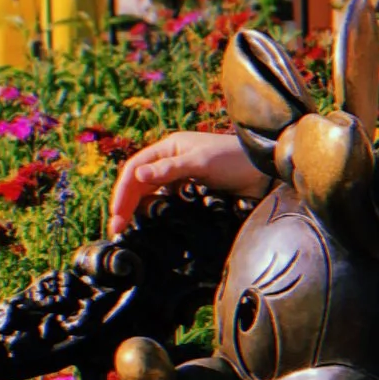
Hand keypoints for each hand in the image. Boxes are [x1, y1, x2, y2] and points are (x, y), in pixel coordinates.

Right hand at [108, 126, 269, 232]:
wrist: (262, 169)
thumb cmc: (233, 158)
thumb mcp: (200, 162)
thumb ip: (169, 169)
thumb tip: (138, 177)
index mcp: (168, 148)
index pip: (135, 169)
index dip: (122, 191)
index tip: (116, 214)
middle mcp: (170, 161)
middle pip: (139, 182)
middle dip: (125, 204)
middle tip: (117, 230)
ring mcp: (180, 176)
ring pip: (149, 193)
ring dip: (137, 210)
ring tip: (128, 231)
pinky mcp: (190, 191)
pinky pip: (165, 201)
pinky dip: (154, 213)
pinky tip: (150, 225)